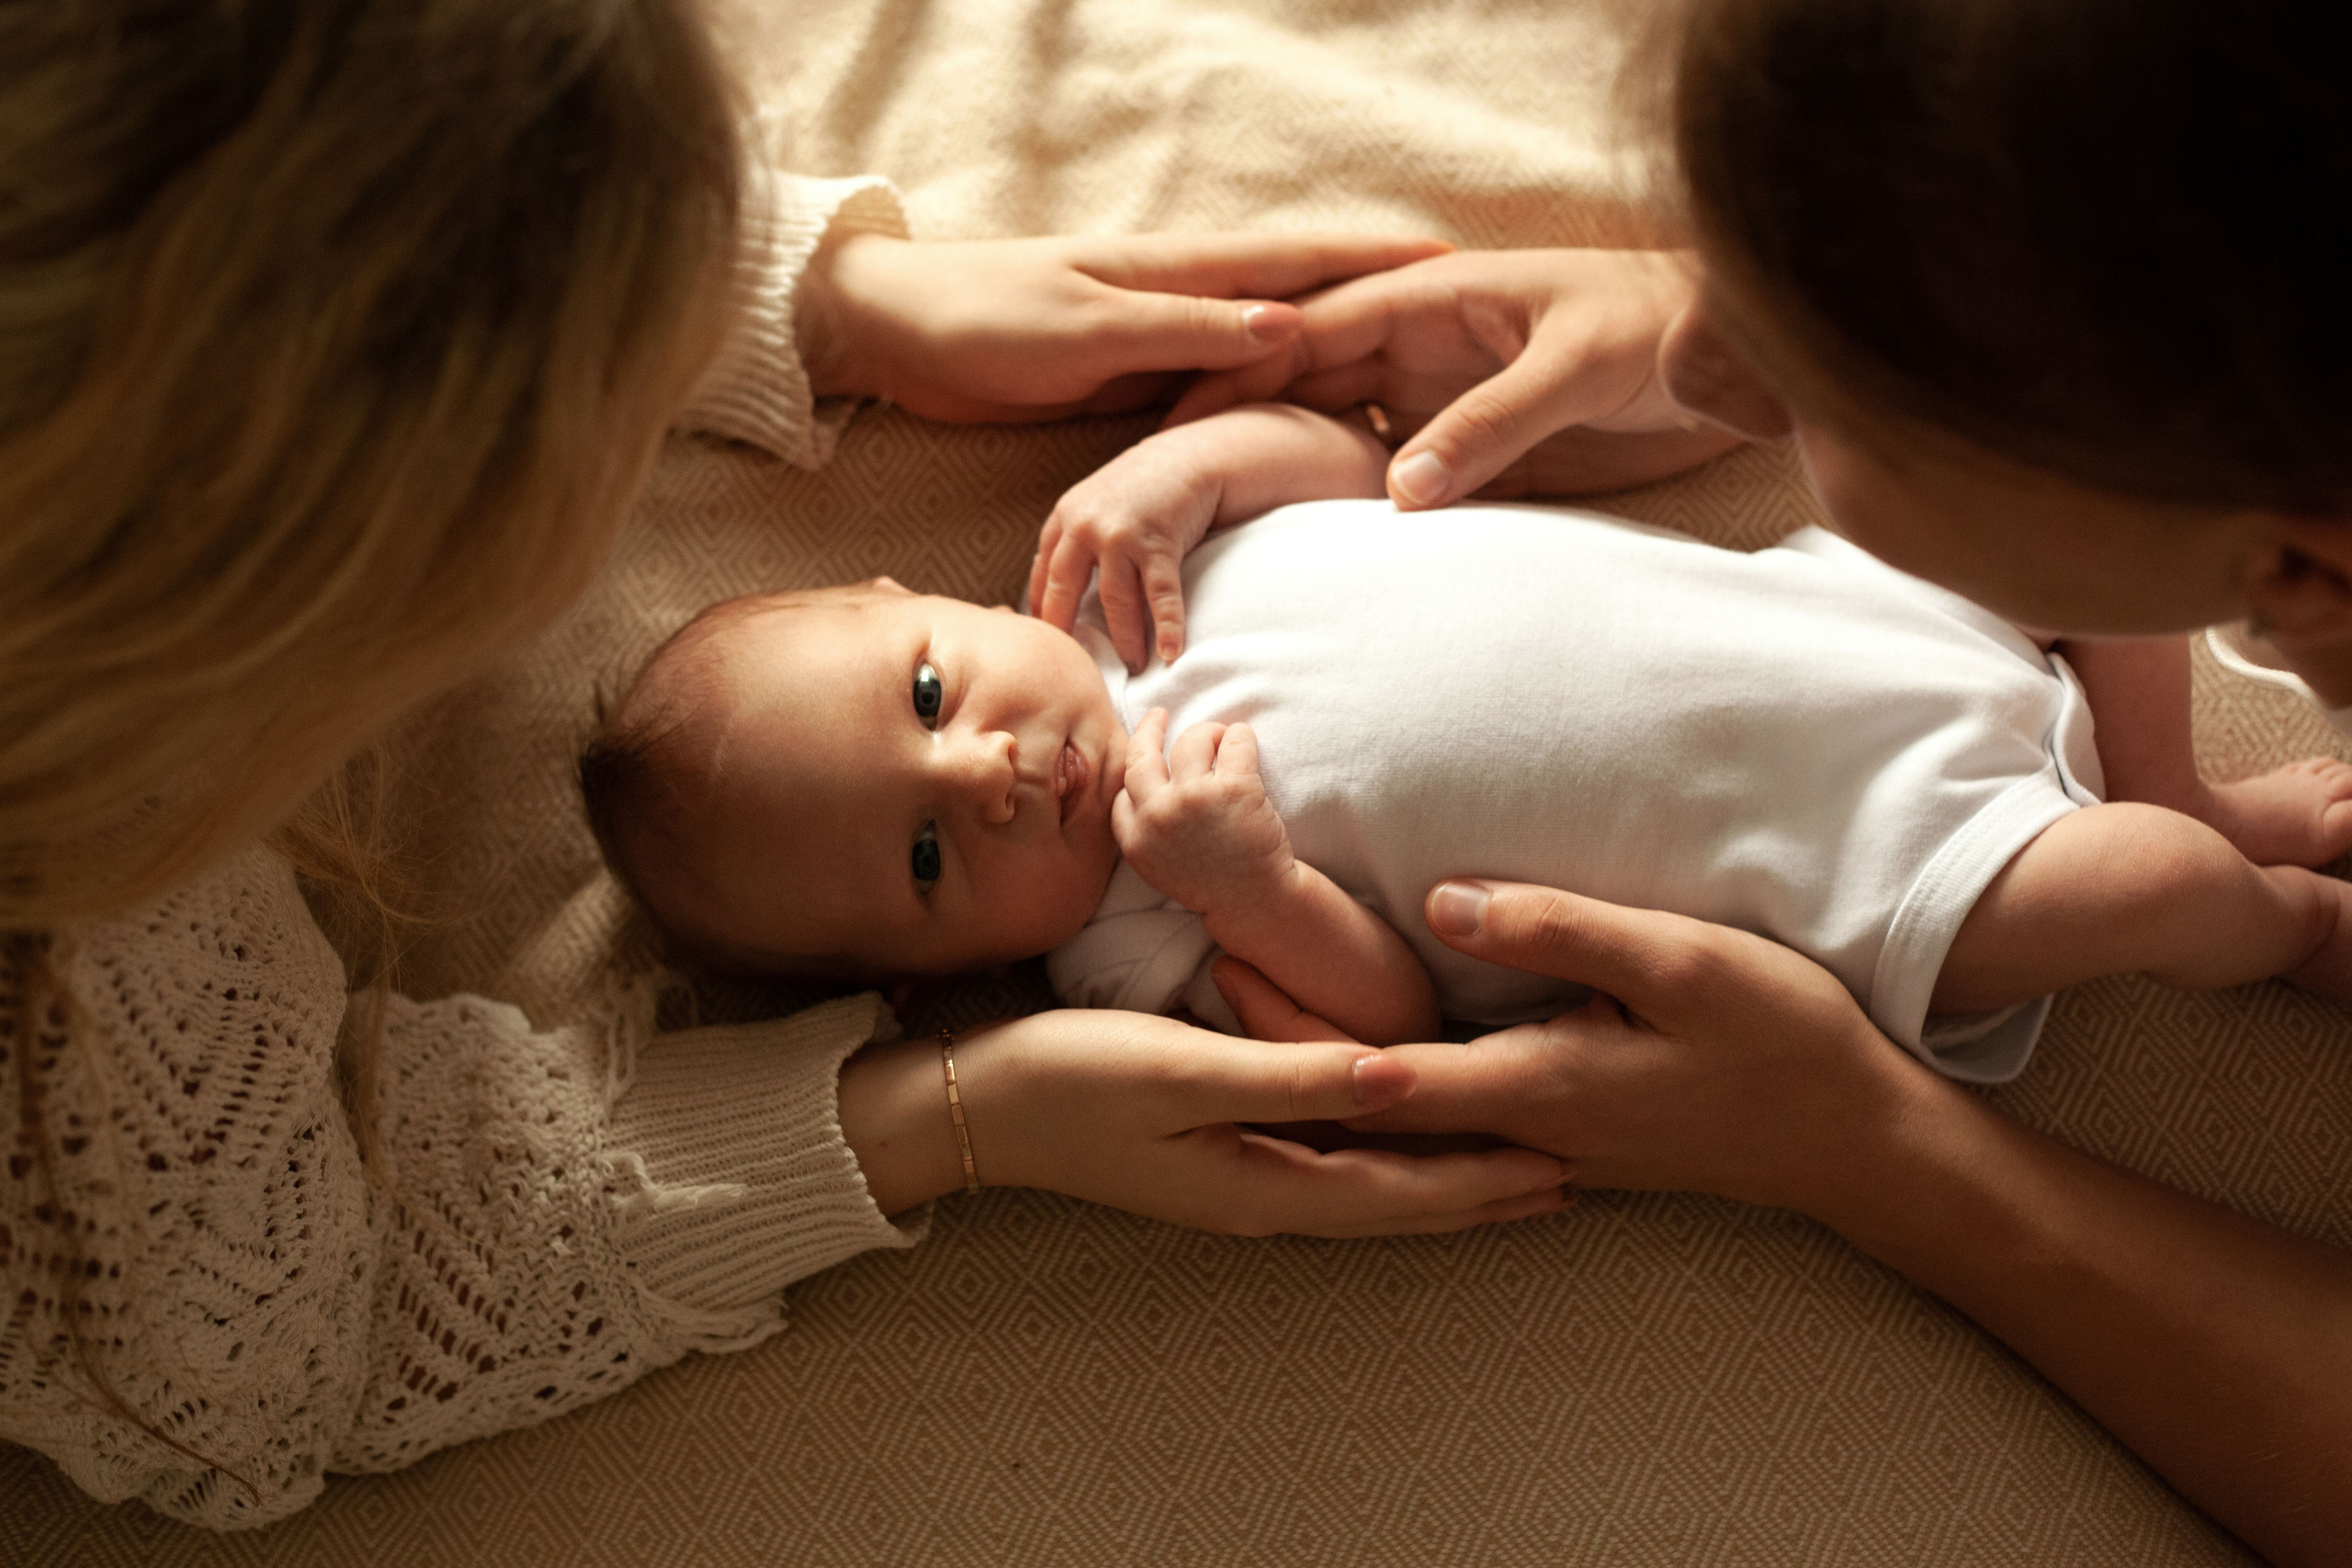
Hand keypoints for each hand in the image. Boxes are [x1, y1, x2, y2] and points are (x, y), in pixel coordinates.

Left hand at [801, 231, 1450, 422]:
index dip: (1371, 260)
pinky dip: (1269, 380)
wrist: (901, 331)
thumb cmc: (982, 321)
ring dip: (1332, 341)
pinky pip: (1221, 378)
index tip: (1447, 259)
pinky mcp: (1133, 375)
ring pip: (1264, 339)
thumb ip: (1182, 332)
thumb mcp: (1086, 330)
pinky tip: (1295, 396)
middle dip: (1373, 295)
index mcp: (1176, 274)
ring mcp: (1159, 335)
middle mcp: (1179, 297)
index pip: (1296, 260)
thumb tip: (1287, 325)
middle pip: (1298, 294)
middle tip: (1454, 310)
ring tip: (1402, 359)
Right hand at [845, 1009, 1569, 1235]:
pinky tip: (1396, 1144)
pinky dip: (1384, 1162)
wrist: (971, 1104)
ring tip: (1506, 1171)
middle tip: (1566, 1178)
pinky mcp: (1217, 1155)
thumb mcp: (1183, 1068)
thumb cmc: (1068, 1078)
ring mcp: (1237, 1181)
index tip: (1560, 1164)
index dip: (1483, 1181)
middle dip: (1481, 1193)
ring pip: (1366, 1190)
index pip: (1400, 1192)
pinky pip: (1329, 1170)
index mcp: (1260, 1183)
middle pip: (1395, 1203)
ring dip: (1440, 1183)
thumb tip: (1400, 1078)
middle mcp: (1260, 1196)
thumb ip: (1294, 1075)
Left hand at [1029, 429, 1222, 668]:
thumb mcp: (1090, 506)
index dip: (1043, 612)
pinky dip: (1166, 627)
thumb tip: (1044, 592)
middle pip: (1065, 591)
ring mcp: (1121, 535)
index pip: (1043, 576)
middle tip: (1074, 668)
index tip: (1046, 644)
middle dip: (1067, 633)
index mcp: (1064, 520)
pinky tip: (1168, 654)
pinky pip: (1160, 595)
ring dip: (1124, 639)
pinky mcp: (1158, 543)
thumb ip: (1068, 541)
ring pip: (1114, 600)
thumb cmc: (1136, 490)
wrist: (1184, 458)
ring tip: (1133, 666)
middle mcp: (1085, 527)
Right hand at [1113, 710, 1295, 920]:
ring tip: (1221, 739)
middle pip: (1142, 754)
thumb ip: (1146, 829)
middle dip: (1150, 727)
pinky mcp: (1235, 787)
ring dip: (1208, 732)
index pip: (1123, 790)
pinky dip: (1240, 736)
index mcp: (1137, 838)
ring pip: (1192, 739)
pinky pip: (1235, 740)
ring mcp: (1195, 798)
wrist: (1256, 901)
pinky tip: (1244, 742)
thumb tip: (1141, 787)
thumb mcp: (1159, 865)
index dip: (1136, 773)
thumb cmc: (1212, 882)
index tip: (1147, 763)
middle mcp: (1159, 814)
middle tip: (1159, 715)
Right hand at [1166, 249, 1744, 504]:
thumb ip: (1490, 425)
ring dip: (1296, 478)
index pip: (1313, 331)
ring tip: (1224, 532)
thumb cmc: (1664, 331)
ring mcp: (1449, 406)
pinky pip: (1405, 488)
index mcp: (1435, 303)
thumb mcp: (1575, 368)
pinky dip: (1363, 518)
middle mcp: (1427, 353)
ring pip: (1347, 439)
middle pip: (1309, 387)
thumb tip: (1398, 495)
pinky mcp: (1482, 458)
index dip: (1243, 371)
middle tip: (1170, 488)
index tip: (1178, 418)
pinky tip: (1320, 559)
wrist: (1740, 362)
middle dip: (1243, 428)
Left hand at [1220, 878, 1927, 1212]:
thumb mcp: (1678, 961)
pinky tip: (1368, 1060)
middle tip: (1208, 985)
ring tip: (1258, 1015)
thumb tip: (1441, 902)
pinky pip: (1457, 1125)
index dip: (1296, 1034)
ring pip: (1411, 1121)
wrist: (1858, 1141)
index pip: (1382, 1075)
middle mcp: (1524, 1134)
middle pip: (1377, 1106)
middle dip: (1290, 1056)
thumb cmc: (1779, 1040)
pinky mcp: (1569, 1141)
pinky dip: (1398, 1094)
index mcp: (1537, 1088)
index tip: (1221, 980)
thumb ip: (1558, 930)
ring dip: (1335, 1078)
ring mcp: (1547, 1147)